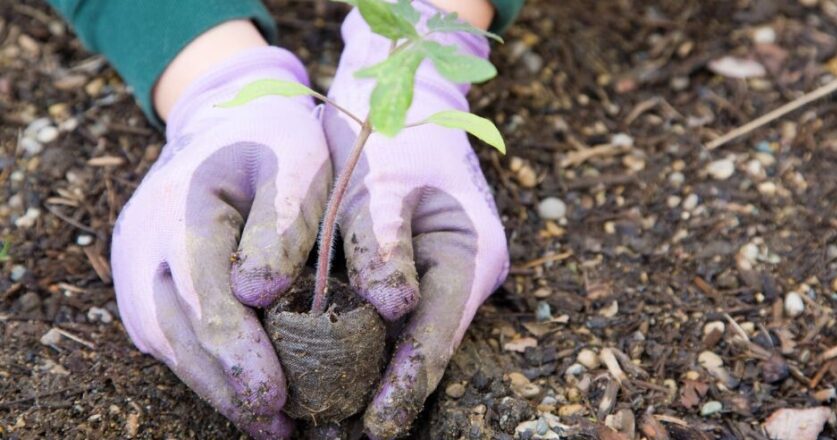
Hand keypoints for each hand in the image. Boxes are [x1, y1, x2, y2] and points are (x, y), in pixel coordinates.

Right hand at [111, 47, 329, 438]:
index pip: (205, 295)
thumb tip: (258, 295)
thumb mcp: (297, 163)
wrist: (225, 117)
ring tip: (266, 424)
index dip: (239, 352)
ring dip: (214, 387)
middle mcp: (144, 241)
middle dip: (228, 386)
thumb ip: (284, 223)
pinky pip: (166, 333)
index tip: (275, 397)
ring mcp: (135, 263)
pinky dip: (203, 366)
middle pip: (178, 331)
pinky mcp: (142, 280)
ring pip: (167, 341)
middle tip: (277, 429)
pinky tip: (241, 390)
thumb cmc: (274, 140)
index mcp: (184, 206)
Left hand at [323, 3, 508, 436]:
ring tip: (326, 418)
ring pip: (405, 337)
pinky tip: (323, 367)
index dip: (408, 383)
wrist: (399, 92)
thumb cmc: (393, 131)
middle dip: (385, 391)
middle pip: (425, 346)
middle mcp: (462, 272)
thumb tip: (392, 309)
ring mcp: (439, 273)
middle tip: (336, 432)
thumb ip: (384, 243)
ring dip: (369, 374)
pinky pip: (387, 317)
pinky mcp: (412, 269)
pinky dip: (359, 343)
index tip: (375, 426)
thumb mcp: (383, 181)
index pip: (438, 334)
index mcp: (471, 253)